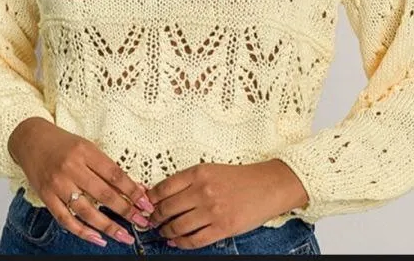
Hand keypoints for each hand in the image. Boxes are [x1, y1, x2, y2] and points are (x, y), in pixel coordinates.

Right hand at [7, 117, 154, 246]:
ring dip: (108, 226)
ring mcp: (57, 184)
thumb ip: (108, 168)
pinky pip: (66, 219)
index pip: (114, 175)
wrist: (31, 140)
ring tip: (124, 236)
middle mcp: (71, 168)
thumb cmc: (64, 143)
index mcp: (86, 152)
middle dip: (126, 211)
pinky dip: (83, 232)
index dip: (132, 191)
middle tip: (142, 222)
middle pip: (103, 194)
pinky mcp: (46, 197)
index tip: (146, 203)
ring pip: (86, 211)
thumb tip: (134, 187)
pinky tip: (98, 238)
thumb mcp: (89, 148)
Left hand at [144, 160, 305, 249]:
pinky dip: (180, 243)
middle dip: (155, 217)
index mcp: (199, 173)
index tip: (145, 204)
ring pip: (177, 226)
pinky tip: (175, 240)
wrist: (268, 186)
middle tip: (150, 220)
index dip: (150, 199)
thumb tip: (162, 193)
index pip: (163, 187)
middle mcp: (203, 191)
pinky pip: (194, 240)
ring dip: (165, 231)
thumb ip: (188, 181)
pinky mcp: (222, 228)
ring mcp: (212, 210)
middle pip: (167, 208)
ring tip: (163, 231)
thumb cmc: (240, 178)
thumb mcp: (211, 170)